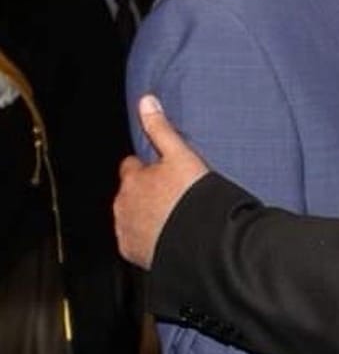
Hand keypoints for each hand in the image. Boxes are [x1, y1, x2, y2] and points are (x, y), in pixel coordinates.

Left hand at [114, 95, 209, 268]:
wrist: (200, 240)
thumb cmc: (193, 197)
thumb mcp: (181, 155)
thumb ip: (161, 129)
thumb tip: (146, 101)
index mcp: (133, 179)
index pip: (131, 167)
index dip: (148, 168)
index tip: (164, 173)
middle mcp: (122, 204)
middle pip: (129, 194)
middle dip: (145, 194)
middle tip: (173, 198)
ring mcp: (126, 230)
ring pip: (131, 217)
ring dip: (146, 216)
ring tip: (174, 219)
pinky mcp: (133, 252)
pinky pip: (136, 242)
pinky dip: (147, 239)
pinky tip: (168, 237)